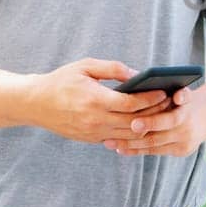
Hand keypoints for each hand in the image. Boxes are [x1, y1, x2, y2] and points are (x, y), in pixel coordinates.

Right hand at [27, 58, 170, 143]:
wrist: (35, 103)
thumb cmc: (61, 81)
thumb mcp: (85, 66)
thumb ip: (112, 69)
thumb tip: (137, 73)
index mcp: (95, 100)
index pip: (131, 103)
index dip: (150, 98)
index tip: (164, 92)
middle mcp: (95, 120)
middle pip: (134, 121)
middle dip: (155, 113)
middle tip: (170, 104)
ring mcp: (93, 133)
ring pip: (128, 135)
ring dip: (147, 126)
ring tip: (161, 115)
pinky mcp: (90, 139)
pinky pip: (117, 140)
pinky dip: (132, 134)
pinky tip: (143, 125)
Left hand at [104, 85, 205, 156]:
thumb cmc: (184, 99)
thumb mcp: (184, 91)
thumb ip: (180, 92)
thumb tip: (174, 96)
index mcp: (187, 111)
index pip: (170, 119)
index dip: (151, 122)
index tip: (132, 123)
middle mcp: (187, 129)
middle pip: (158, 136)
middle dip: (133, 138)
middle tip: (111, 137)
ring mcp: (184, 143)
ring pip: (153, 146)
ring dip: (130, 145)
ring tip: (109, 142)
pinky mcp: (181, 151)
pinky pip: (155, 152)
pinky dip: (136, 150)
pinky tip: (120, 149)